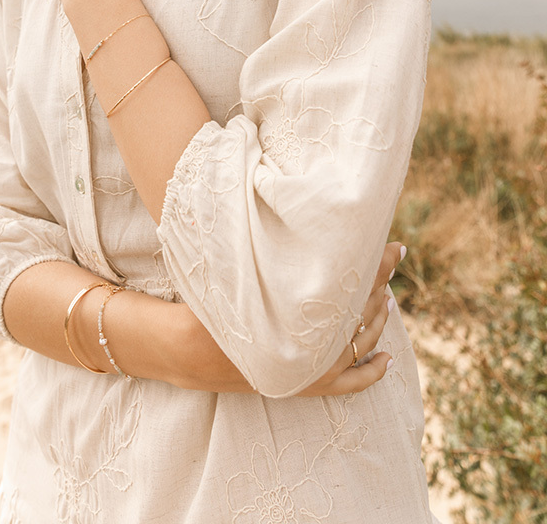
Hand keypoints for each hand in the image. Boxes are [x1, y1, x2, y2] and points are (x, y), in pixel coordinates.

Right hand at [168, 241, 403, 394]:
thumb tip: (272, 204)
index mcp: (303, 305)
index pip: (355, 280)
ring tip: (387, 296)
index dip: (378, 261)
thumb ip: (260, 238)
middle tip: (395, 257)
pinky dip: (372, 371)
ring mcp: (316, 367)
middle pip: (363, 306)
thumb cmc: (214, 300)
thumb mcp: (238, 261)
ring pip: (363, 340)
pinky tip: (387, 358)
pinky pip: (352, 383)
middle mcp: (316, 339)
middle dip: (381, 279)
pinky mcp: (308, 386)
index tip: (396, 244)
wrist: (193, 350)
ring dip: (379, 316)